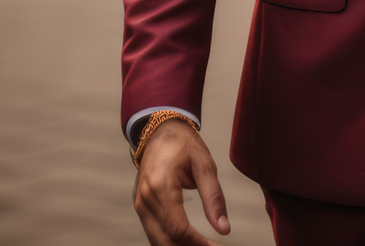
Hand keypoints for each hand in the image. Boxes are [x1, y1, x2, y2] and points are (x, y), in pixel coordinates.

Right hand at [133, 119, 230, 245]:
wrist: (160, 130)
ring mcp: (140, 204)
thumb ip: (214, 197)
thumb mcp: (205, 165)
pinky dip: (169, 240)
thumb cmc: (184, 145)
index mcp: (161, 188)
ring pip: (156, 240)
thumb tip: (224, 228)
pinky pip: (153, 231)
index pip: (178, 230)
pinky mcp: (140, 206)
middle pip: (164, 241)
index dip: (198, 244)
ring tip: (203, 245)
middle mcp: (145, 200)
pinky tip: (188, 242)